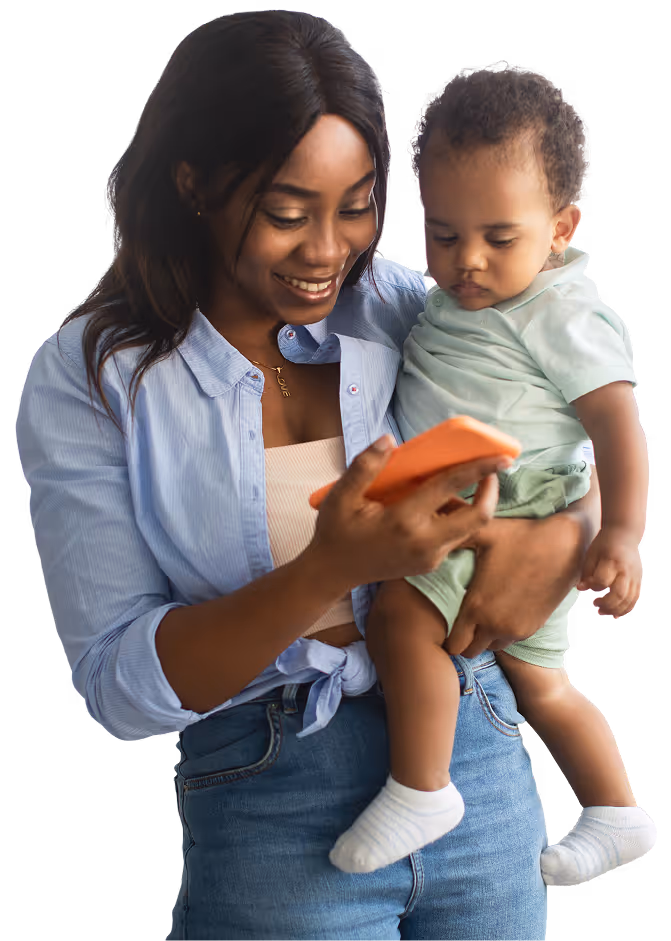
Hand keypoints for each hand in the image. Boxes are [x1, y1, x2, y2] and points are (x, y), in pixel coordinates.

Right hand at [310, 434, 512, 588]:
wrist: (333, 571)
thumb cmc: (336, 530)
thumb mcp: (341, 496)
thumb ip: (365, 466)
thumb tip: (388, 439)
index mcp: (404, 521)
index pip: (450, 488)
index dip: (479, 469)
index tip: (503, 457)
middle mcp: (424, 543)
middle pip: (478, 517)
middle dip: (491, 492)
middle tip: (490, 470)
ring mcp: (430, 558)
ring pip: (468, 529)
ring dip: (473, 505)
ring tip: (454, 485)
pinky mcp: (430, 565)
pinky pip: (454, 538)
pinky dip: (456, 518)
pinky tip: (437, 506)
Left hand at [444, 513, 586, 658]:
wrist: (565, 546)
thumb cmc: (520, 535)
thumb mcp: (483, 532)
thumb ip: (454, 536)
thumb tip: (432, 531)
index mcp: (477, 606)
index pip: (453, 645)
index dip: (446, 639)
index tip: (445, 625)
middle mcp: (494, 624)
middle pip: (469, 652)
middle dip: (463, 641)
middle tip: (460, 622)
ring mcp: (515, 630)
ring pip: (490, 647)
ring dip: (483, 637)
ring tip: (481, 616)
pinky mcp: (532, 628)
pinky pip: (509, 640)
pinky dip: (501, 632)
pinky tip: (500, 611)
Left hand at [576, 526, 641, 617]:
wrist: (624, 533)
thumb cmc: (603, 544)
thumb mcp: (591, 554)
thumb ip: (586, 572)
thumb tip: (581, 589)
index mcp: (611, 560)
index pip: (602, 580)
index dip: (592, 587)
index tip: (584, 587)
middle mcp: (625, 569)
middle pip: (618, 593)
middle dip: (606, 604)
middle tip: (595, 606)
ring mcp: (635, 575)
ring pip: (629, 599)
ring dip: (615, 610)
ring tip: (602, 612)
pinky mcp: (639, 579)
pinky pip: (635, 598)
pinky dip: (626, 609)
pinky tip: (615, 614)